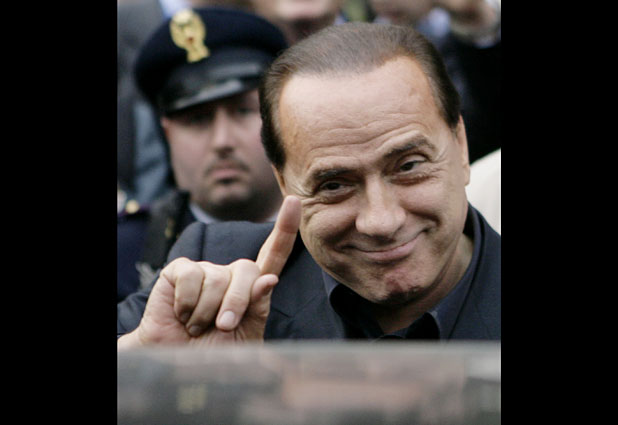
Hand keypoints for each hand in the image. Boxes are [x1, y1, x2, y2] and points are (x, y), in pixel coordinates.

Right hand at [118, 195, 301, 348]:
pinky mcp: (180, 271)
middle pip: (247, 270)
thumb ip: (258, 310)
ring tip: (197, 326)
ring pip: (217, 278)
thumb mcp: (245, 337)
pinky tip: (182, 314)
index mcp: (252, 288)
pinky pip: (191, 276)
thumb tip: (269, 279)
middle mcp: (230, 274)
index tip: (295, 201)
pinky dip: (187, 303)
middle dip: (237, 302)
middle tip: (222, 327)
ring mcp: (205, 270)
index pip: (274, 254)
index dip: (285, 229)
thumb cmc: (215, 353)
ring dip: (207, 311)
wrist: (179, 364)